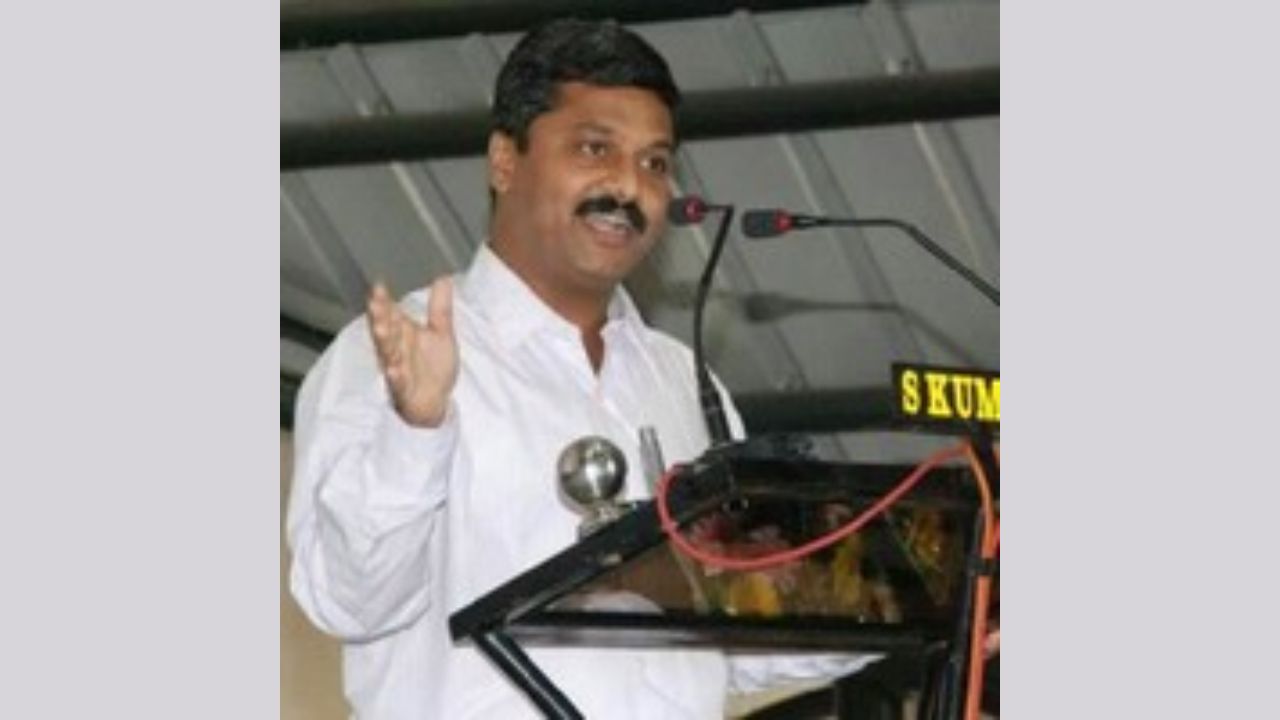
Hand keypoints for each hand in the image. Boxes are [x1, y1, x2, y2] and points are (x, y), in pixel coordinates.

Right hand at [366, 276, 458, 427]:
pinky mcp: (403, 389)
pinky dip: (395, 376)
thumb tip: (443, 278)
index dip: (383, 301)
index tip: (378, 286)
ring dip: (384, 341)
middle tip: (375, 303)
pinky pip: (397, 382)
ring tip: (381, 329)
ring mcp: (397, 368)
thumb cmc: (433, 366)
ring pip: (387, 353)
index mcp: (403, 333)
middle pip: (385, 330)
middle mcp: (396, 349)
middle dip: (379, 317)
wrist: (436, 402)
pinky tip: (393, 369)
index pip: (390, 313)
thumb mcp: (441, 333)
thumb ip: (440, 307)